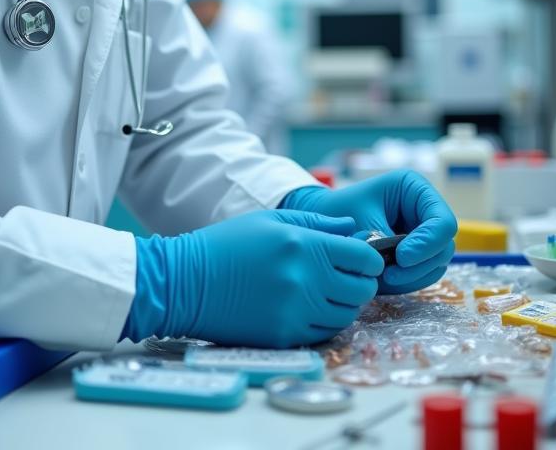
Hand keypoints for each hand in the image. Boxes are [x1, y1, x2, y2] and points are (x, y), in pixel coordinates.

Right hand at [123, 209, 383, 346]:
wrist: (187, 282)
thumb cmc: (227, 244)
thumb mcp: (270, 220)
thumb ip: (316, 222)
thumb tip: (353, 228)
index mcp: (304, 245)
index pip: (364, 257)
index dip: (368, 257)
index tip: (360, 257)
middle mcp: (305, 280)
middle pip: (362, 289)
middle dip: (359, 281)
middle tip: (343, 275)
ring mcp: (296, 312)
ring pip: (347, 315)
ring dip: (343, 303)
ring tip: (322, 291)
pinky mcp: (285, 336)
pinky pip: (324, 333)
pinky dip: (323, 322)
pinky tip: (305, 307)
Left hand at [281, 171, 456, 294]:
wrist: (325, 223)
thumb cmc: (339, 212)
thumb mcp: (361, 219)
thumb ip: (384, 239)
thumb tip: (402, 262)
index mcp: (415, 189)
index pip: (443, 221)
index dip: (427, 243)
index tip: (401, 258)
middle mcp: (425, 210)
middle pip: (443, 246)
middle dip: (418, 265)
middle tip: (388, 275)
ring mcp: (424, 233)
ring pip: (435, 264)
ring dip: (412, 277)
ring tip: (382, 278)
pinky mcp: (418, 253)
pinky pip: (423, 274)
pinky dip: (407, 281)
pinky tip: (384, 280)